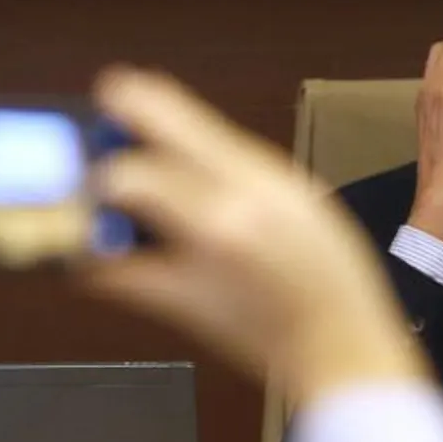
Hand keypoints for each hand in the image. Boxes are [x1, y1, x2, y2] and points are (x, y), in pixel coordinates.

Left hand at [84, 66, 428, 403]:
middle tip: (112, 169)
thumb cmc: (329, 272)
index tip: (116, 95)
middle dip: (110, 168)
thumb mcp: (299, 199)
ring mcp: (194, 262)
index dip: (130, 101)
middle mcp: (221, 214)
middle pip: (127, 174)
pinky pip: (111, 274)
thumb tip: (179, 135)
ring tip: (112, 212)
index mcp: (256, 179)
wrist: (340, 345)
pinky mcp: (177, 303)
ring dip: (102, 211)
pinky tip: (111, 260)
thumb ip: (240, 166)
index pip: (169, 119)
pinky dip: (103, 264)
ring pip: (111, 219)